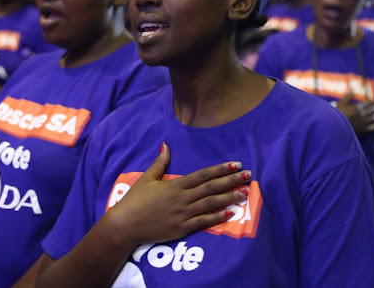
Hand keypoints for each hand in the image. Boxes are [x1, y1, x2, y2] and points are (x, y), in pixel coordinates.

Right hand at [106, 142, 250, 246]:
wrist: (124, 225)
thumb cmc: (134, 201)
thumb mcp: (146, 178)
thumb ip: (159, 163)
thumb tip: (165, 145)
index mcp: (175, 185)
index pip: (202, 175)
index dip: (220, 169)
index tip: (235, 165)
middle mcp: (182, 198)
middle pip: (211, 188)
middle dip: (231, 181)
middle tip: (249, 176)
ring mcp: (183, 214)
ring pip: (211, 204)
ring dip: (229, 198)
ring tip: (244, 192)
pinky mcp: (182, 229)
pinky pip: (203, 222)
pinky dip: (217, 217)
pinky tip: (230, 213)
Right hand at [335, 92, 373, 135]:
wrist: (334, 127)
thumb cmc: (336, 114)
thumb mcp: (341, 103)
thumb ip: (348, 97)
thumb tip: (352, 89)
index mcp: (356, 107)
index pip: (368, 104)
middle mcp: (361, 115)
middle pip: (372, 110)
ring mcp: (361, 123)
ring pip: (372, 118)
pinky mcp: (360, 130)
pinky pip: (370, 128)